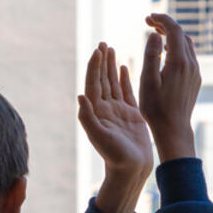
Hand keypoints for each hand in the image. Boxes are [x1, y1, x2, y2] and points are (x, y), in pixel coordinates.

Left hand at [78, 43, 152, 212]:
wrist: (132, 169)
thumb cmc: (115, 156)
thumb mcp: (99, 137)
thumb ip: (88, 117)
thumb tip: (80, 96)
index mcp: (96, 112)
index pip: (94, 83)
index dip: (94, 67)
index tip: (97, 51)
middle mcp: (105, 109)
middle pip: (102, 79)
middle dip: (102, 61)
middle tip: (103, 43)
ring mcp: (118, 111)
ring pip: (114, 83)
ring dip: (112, 66)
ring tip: (111, 49)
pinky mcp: (131, 114)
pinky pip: (127, 92)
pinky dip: (124, 79)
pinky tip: (124, 67)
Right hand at [139, 13, 200, 161]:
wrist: (173, 129)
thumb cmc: (156, 108)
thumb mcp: (147, 81)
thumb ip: (151, 55)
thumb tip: (155, 34)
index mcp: (179, 62)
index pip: (174, 30)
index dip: (161, 19)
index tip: (148, 17)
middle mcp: (191, 64)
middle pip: (181, 34)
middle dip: (166, 25)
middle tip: (148, 22)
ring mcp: (195, 72)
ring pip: (187, 44)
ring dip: (172, 35)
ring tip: (156, 34)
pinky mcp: (195, 79)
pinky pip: (189, 55)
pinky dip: (177, 47)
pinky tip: (166, 52)